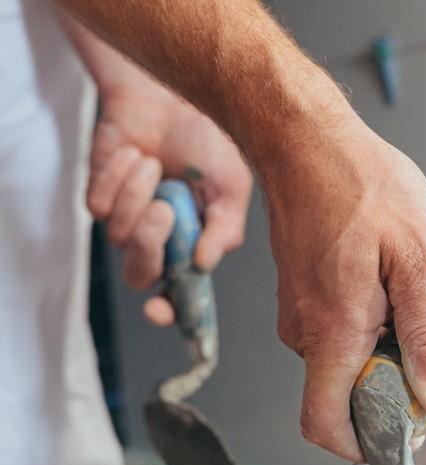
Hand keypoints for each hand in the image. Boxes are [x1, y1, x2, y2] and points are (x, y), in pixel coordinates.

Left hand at [87, 78, 252, 324]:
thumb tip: (203, 266)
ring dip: (138, 196)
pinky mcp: (99, 198)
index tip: (159, 310)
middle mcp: (159, 244)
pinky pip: (99, 207)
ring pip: (118, 237)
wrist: (170, 98)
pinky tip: (137, 157)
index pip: (178, 298)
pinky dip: (120, 178)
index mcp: (193, 251)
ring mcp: (126, 223)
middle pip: (140, 275)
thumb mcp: (232, 190)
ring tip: (156, 166)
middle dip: (148, 246)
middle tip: (165, 211)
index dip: (167, 312)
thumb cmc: (208, 144)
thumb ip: (225, 231)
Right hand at [263, 110, 425, 461]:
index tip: (413, 434)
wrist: (307, 141)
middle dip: (424, 379)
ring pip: (366, 358)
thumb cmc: (359, 185)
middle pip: (363, 393)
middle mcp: (311, 335)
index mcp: (333, 334)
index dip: (368, 444)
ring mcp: (309, 317)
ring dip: (418, 344)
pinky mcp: (316, 299)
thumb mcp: (419, 259)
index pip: (328, 425)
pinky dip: (399, 321)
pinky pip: (358, 330)